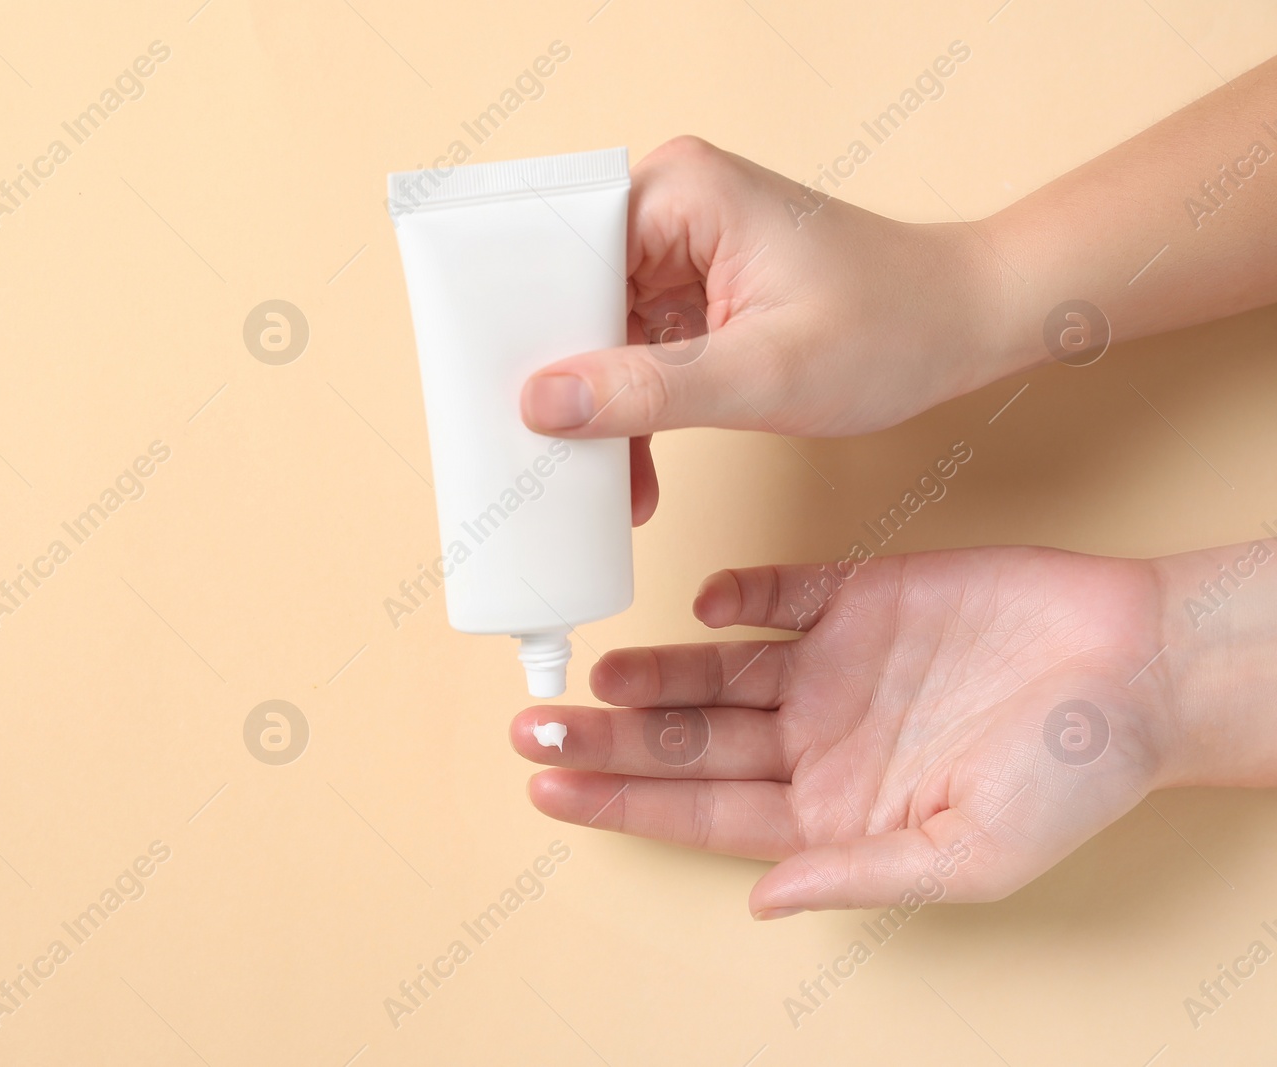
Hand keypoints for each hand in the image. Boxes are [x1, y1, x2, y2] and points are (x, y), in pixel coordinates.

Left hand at [511, 545, 1185, 914]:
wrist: (1142, 667)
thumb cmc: (1073, 776)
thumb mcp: (972, 855)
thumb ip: (859, 876)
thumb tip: (760, 902)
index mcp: (833, 809)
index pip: (703, 812)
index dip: (625, 803)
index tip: (550, 791)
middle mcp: (817, 739)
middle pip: (691, 742)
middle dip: (611, 740)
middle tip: (533, 729)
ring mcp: (833, 666)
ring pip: (715, 671)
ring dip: (653, 671)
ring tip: (593, 674)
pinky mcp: (859, 596)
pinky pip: (778, 595)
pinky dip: (733, 596)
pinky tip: (696, 604)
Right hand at [519, 136, 1010, 524]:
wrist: (965, 325)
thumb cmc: (893, 326)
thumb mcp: (763, 374)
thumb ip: (649, 391)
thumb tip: (545, 403)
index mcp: (680, 191)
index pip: (563, 254)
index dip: (530, 332)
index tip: (514, 406)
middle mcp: (671, 204)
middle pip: (572, 297)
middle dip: (563, 383)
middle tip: (547, 457)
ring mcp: (681, 246)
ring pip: (599, 333)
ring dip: (599, 408)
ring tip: (600, 479)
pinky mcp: (695, 285)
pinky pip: (633, 347)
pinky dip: (631, 406)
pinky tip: (631, 463)